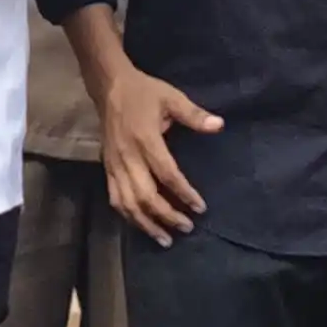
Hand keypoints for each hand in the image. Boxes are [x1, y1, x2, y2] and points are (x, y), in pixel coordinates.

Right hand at [96, 67, 221, 245]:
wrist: (109, 87)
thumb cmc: (144, 92)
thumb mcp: (171, 97)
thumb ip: (194, 114)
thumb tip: (219, 125)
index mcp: (145, 140)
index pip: (166, 174)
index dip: (184, 193)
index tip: (200, 208)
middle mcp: (128, 157)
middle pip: (146, 196)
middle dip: (166, 216)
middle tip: (187, 228)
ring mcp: (115, 165)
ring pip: (127, 203)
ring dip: (146, 224)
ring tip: (165, 239)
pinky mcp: (107, 168)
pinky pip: (115, 198)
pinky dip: (128, 216)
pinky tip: (142, 225)